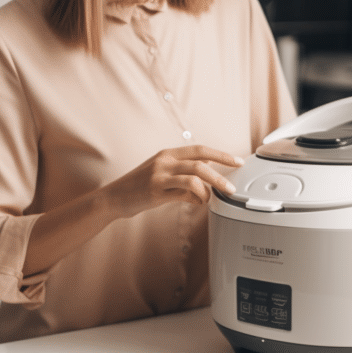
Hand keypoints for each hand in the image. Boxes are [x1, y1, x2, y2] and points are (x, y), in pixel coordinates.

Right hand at [108, 145, 243, 210]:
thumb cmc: (139, 186)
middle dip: (220, 174)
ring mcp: (159, 175)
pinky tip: (197, 203)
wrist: (114, 197)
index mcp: (168, 153)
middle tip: (231, 187)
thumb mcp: (162, 172)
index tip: (237, 161)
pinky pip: (183, 192)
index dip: (221, 154)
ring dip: (209, 189)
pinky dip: (195, 198)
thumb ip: (183, 170)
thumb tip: (207, 170)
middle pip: (200, 162)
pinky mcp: (155, 191)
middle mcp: (164, 161)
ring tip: (213, 198)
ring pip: (194, 176)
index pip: (200, 149)